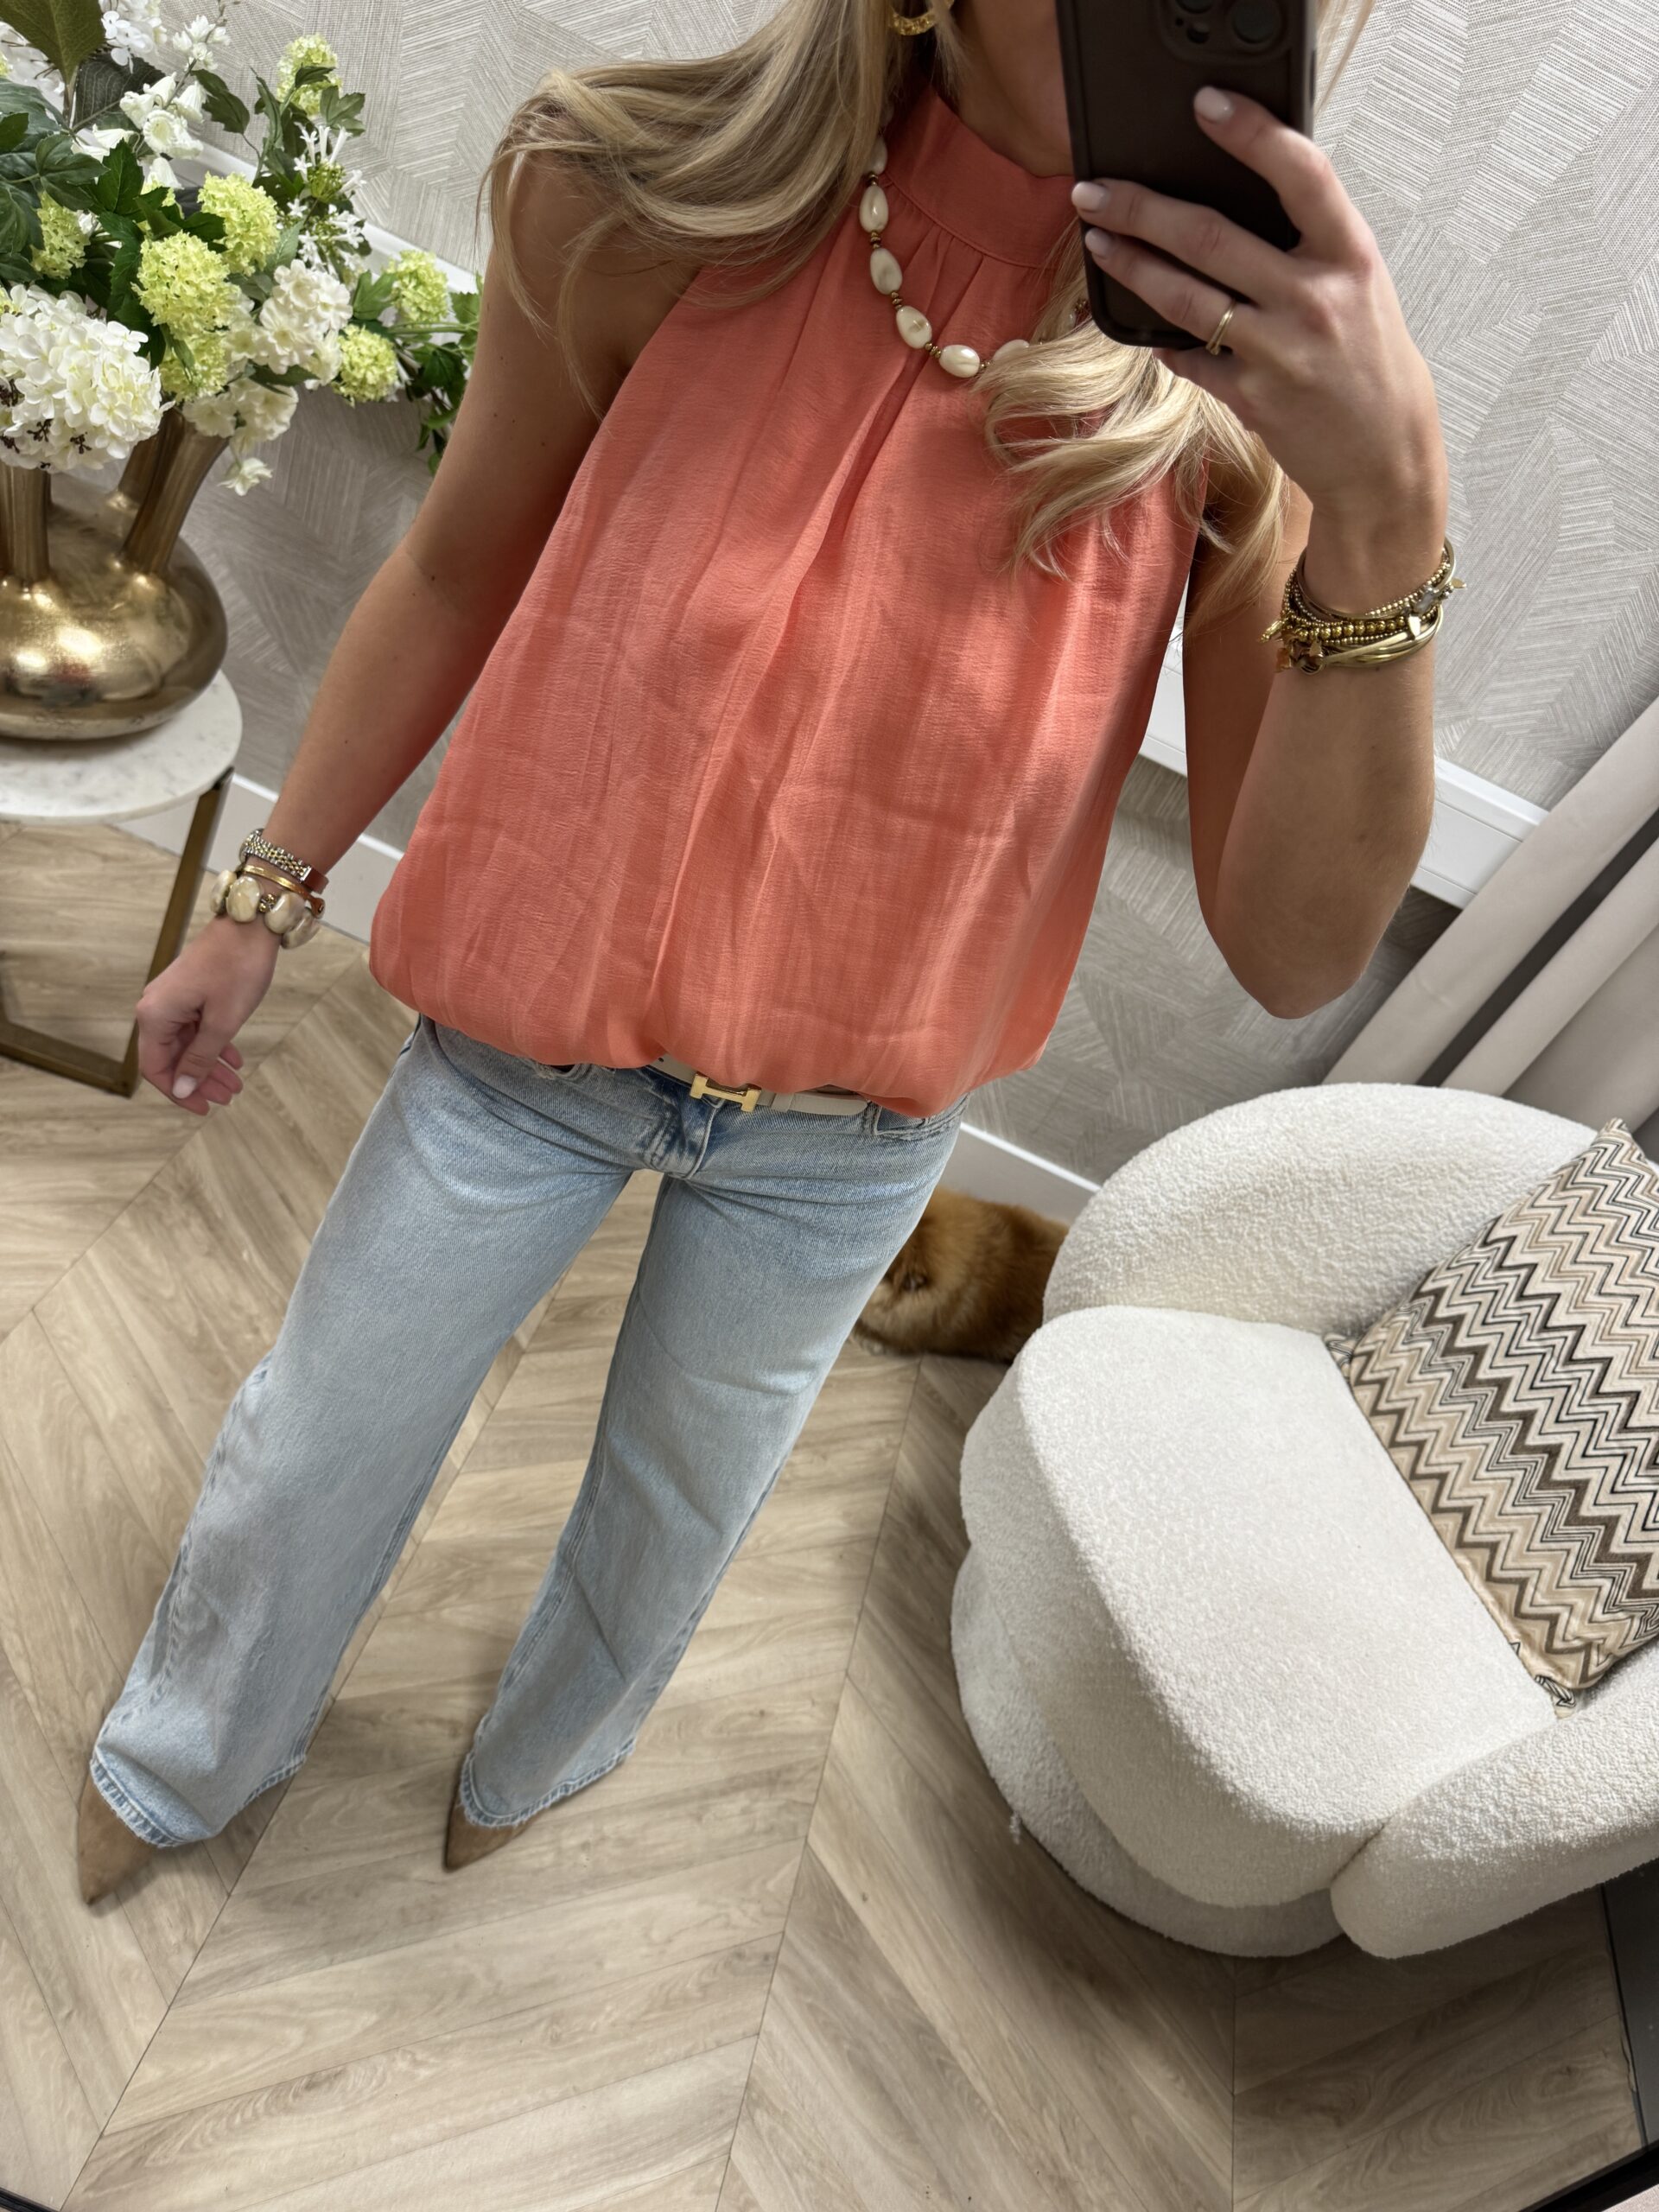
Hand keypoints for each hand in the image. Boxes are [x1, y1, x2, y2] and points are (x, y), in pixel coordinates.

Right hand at [134, 916, 276, 1112]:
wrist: (250, 924)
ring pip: (186, 1045)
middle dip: (199, 1081)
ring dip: (209, 1066)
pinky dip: (214, 1046)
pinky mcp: (189, 993)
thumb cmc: (237, 969)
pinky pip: (195, 1028)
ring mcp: (173, 999)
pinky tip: (235, 1061)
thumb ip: (201, 1058)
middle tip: (228, 1098)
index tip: (205, 1108)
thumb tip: (183, 1089)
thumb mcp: (222, 1022)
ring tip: (236, 1086)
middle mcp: (156, 1008)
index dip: (178, 1092)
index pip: (155, 1068)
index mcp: (155, 1015)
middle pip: (171, 1058)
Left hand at [1070, 87, 1446, 526]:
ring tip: (1099, 243)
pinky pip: (1192, 360)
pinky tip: (1151, 330)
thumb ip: (1307, 243)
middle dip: (1141, 209)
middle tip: (1095, 192)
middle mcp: (1315, 298)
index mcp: (1348, 254)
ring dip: (1133, 268)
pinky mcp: (1253, 399)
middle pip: (1212, 236)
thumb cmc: (1366, 358)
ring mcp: (1281, 351)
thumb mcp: (1356, 284)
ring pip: (1187, 298)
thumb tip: (1236, 201)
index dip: (1251, 133)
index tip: (1206, 105)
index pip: (1300, 173)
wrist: (1384, 451)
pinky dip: (1167, 342)